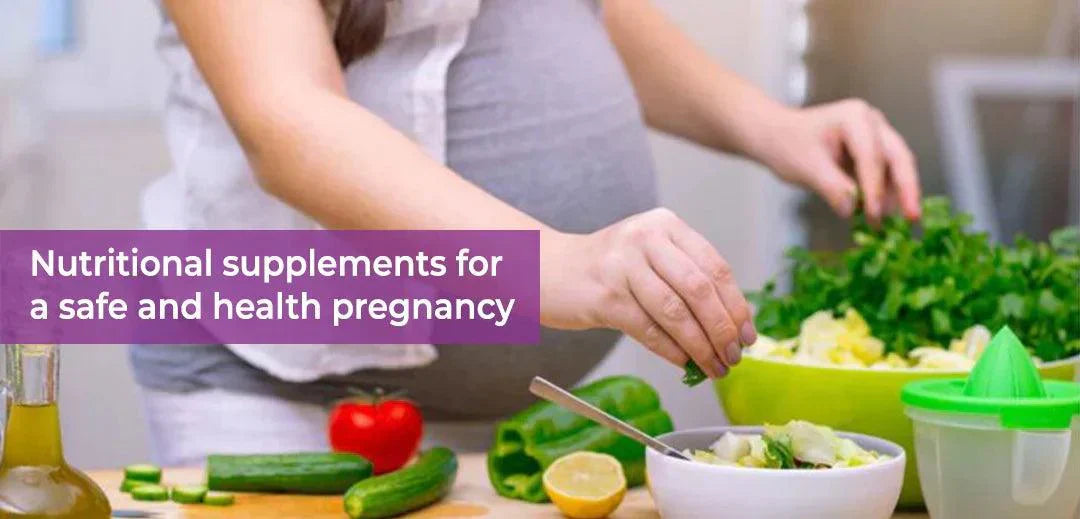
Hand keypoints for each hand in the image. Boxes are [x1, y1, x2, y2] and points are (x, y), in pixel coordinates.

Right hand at [541, 208, 754, 377]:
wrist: (547, 269)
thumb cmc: (606, 269)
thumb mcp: (649, 257)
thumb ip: (686, 278)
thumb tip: (731, 325)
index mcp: (665, 224)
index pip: (715, 266)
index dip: (736, 304)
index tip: (747, 334)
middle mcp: (645, 237)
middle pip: (699, 289)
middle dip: (722, 329)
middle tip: (733, 356)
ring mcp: (623, 265)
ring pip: (676, 312)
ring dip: (701, 346)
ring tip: (713, 366)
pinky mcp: (605, 295)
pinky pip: (648, 329)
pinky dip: (671, 351)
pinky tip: (684, 363)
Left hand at [754, 99, 920, 223]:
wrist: (777, 137)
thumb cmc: (787, 144)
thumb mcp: (805, 167)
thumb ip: (831, 187)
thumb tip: (852, 210)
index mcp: (854, 117)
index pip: (871, 155)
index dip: (874, 186)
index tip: (873, 214)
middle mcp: (872, 123)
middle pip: (898, 157)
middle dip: (906, 188)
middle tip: (913, 217)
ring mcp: (876, 137)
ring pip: (898, 167)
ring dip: (900, 195)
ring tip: (900, 224)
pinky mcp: (874, 153)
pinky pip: (888, 175)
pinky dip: (888, 195)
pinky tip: (886, 217)